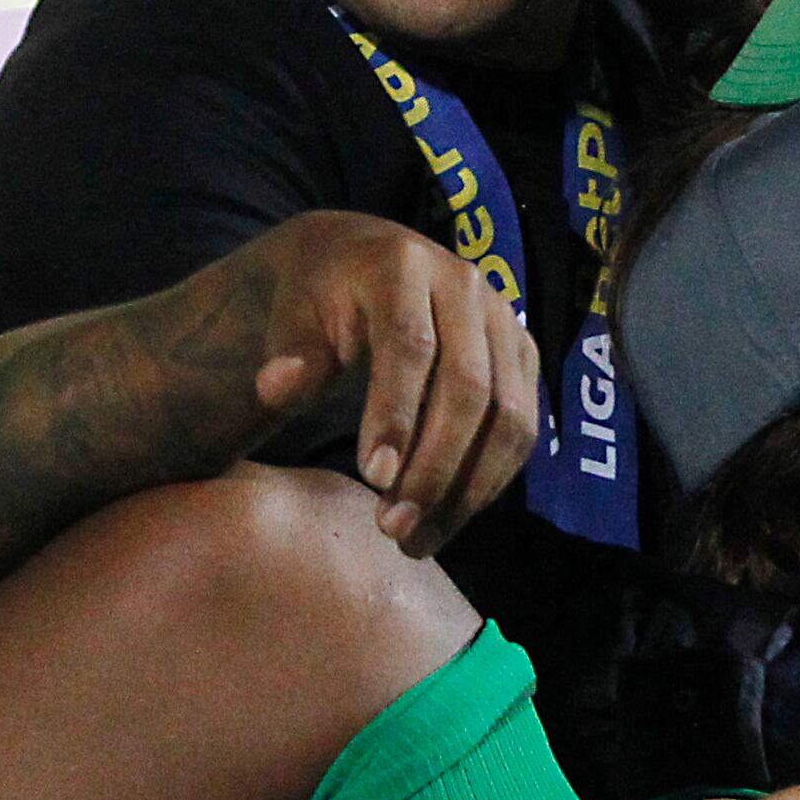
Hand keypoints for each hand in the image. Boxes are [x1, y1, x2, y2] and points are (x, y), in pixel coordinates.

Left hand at [237, 210, 544, 551]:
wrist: (366, 259)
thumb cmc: (321, 297)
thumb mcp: (294, 313)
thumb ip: (292, 353)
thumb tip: (275, 388)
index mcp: (402, 267)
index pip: (410, 346)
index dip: (396, 415)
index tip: (373, 478)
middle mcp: (466, 286)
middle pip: (470, 387)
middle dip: (435, 467)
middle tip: (394, 528)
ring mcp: (504, 320)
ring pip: (509, 416)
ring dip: (468, 489)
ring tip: (417, 539)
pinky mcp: (523, 354)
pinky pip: (522, 428)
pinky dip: (489, 480)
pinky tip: (446, 518)